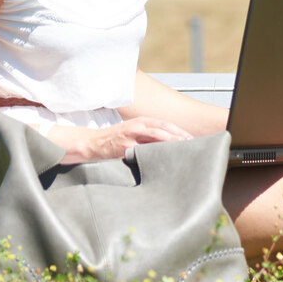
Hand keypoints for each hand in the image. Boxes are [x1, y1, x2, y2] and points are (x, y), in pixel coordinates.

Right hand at [50, 116, 192, 162]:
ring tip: (182, 149)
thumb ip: (147, 135)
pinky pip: (142, 152)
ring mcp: (130, 137)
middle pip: (163, 129)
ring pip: (155, 138)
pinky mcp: (124, 149)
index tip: (190, 137)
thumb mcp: (131, 131)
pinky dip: (153, 155)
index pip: (164, 124)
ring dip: (170, 143)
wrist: (91, 143)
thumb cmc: (114, 138)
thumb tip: (167, 142)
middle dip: (178, 136)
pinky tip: (161, 160)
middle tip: (191, 144)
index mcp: (140, 121)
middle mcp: (136, 127)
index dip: (178, 130)